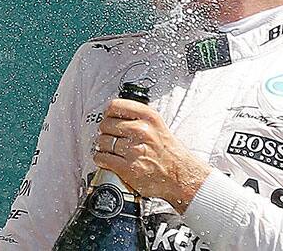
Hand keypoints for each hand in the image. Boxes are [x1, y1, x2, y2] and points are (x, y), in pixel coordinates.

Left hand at [93, 99, 211, 212]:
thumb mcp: (158, 125)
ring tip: (111, 149)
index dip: (108, 113)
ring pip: (103, 141)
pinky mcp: (128, 168)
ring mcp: (134, 149)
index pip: (115, 106)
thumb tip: (114, 113)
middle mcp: (141, 131)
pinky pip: (102, 158)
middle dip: (105, 132)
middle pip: (106, 124)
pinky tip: (106, 159)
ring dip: (103, 146)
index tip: (108, 118)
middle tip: (111, 137)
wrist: (181, 176)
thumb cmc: (169, 153)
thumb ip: (138, 117)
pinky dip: (101, 159)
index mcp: (148, 117)